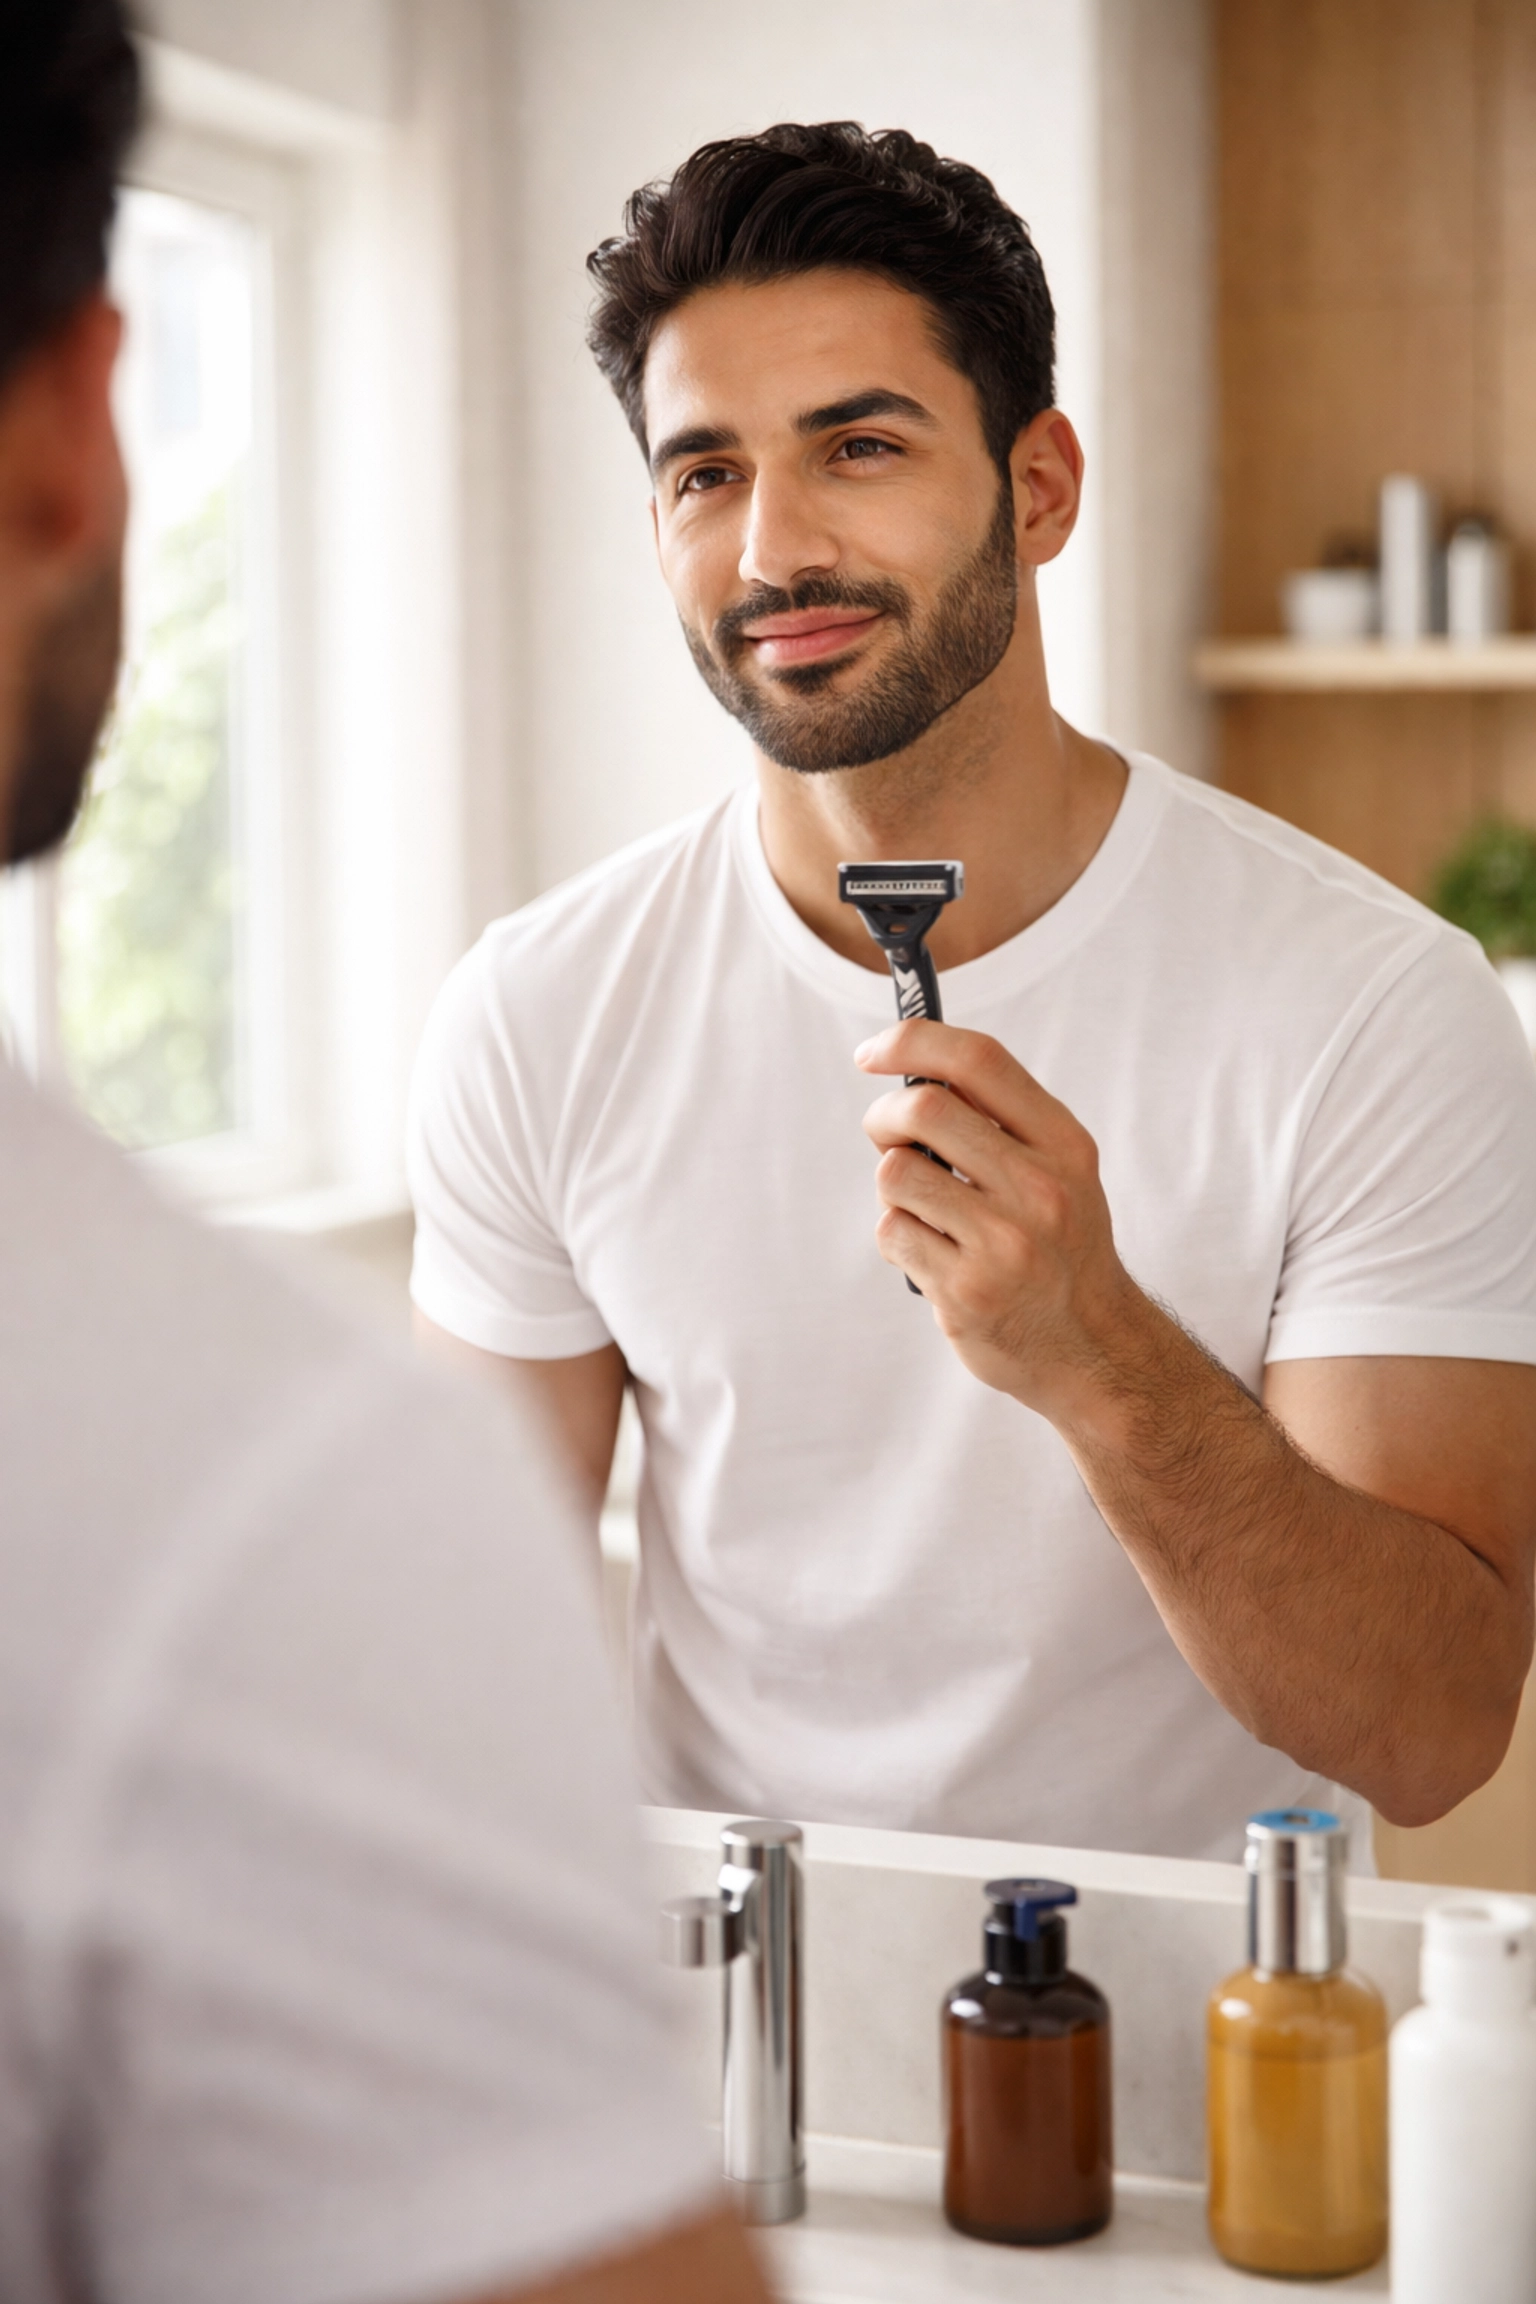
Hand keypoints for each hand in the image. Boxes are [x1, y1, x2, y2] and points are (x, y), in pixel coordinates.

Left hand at [856, 1019, 1143, 1420]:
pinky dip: (898, 1235)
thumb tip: (909, 1067)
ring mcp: (1003, 1242)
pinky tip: (933, 1254)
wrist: (1093, 1347)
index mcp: (1063, 1144)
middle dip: (884, 1117)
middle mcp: (1039, 1188)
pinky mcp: (967, 1291)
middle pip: (924, 1110)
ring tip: (925, 1209)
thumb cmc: (1059, 1245)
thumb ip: (1000, 1121)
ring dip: (894, 1186)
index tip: (871, 1052)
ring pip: (895, 1174)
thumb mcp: (1060, 1170)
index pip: (978, 1062)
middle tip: (885, 1135)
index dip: (912, 1042)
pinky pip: (892, 1232)